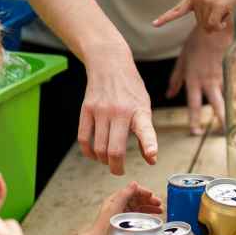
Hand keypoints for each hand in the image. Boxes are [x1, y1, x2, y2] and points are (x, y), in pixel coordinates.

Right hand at [79, 46, 157, 175]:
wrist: (110, 64)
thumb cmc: (130, 89)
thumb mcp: (144, 108)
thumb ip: (146, 135)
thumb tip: (151, 160)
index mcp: (139, 111)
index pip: (145, 128)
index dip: (149, 143)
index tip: (152, 154)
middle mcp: (120, 111)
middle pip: (114, 150)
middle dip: (116, 167)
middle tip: (119, 170)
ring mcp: (101, 110)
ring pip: (99, 148)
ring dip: (103, 161)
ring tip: (108, 161)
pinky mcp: (86, 109)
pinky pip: (84, 138)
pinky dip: (88, 152)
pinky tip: (94, 155)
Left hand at [87, 182, 162, 234]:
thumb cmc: (102, 228)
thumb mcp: (113, 209)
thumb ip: (124, 196)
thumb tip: (133, 183)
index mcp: (115, 200)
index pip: (132, 192)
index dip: (142, 192)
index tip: (151, 195)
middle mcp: (120, 206)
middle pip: (138, 200)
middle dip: (149, 200)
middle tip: (159, 203)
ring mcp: (125, 215)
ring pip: (141, 208)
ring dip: (151, 208)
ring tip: (160, 210)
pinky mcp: (128, 224)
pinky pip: (141, 218)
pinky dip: (148, 217)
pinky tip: (154, 218)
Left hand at [153, 0, 235, 33]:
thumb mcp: (216, 4)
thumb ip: (209, 16)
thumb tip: (208, 32)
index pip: (178, 9)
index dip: (166, 18)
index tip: (154, 24)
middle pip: (200, 24)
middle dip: (212, 21)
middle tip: (222, 8)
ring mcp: (205, 1)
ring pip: (207, 26)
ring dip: (218, 23)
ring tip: (225, 7)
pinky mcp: (216, 6)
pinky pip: (213, 26)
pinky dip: (220, 26)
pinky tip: (226, 17)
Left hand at [167, 25, 230, 134]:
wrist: (217, 28)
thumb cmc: (197, 44)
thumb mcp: (182, 60)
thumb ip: (176, 80)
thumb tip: (169, 95)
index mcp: (195, 79)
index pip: (194, 102)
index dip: (194, 117)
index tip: (195, 131)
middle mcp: (210, 81)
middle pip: (217, 102)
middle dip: (221, 118)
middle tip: (225, 134)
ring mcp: (224, 77)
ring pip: (231, 99)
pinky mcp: (234, 74)